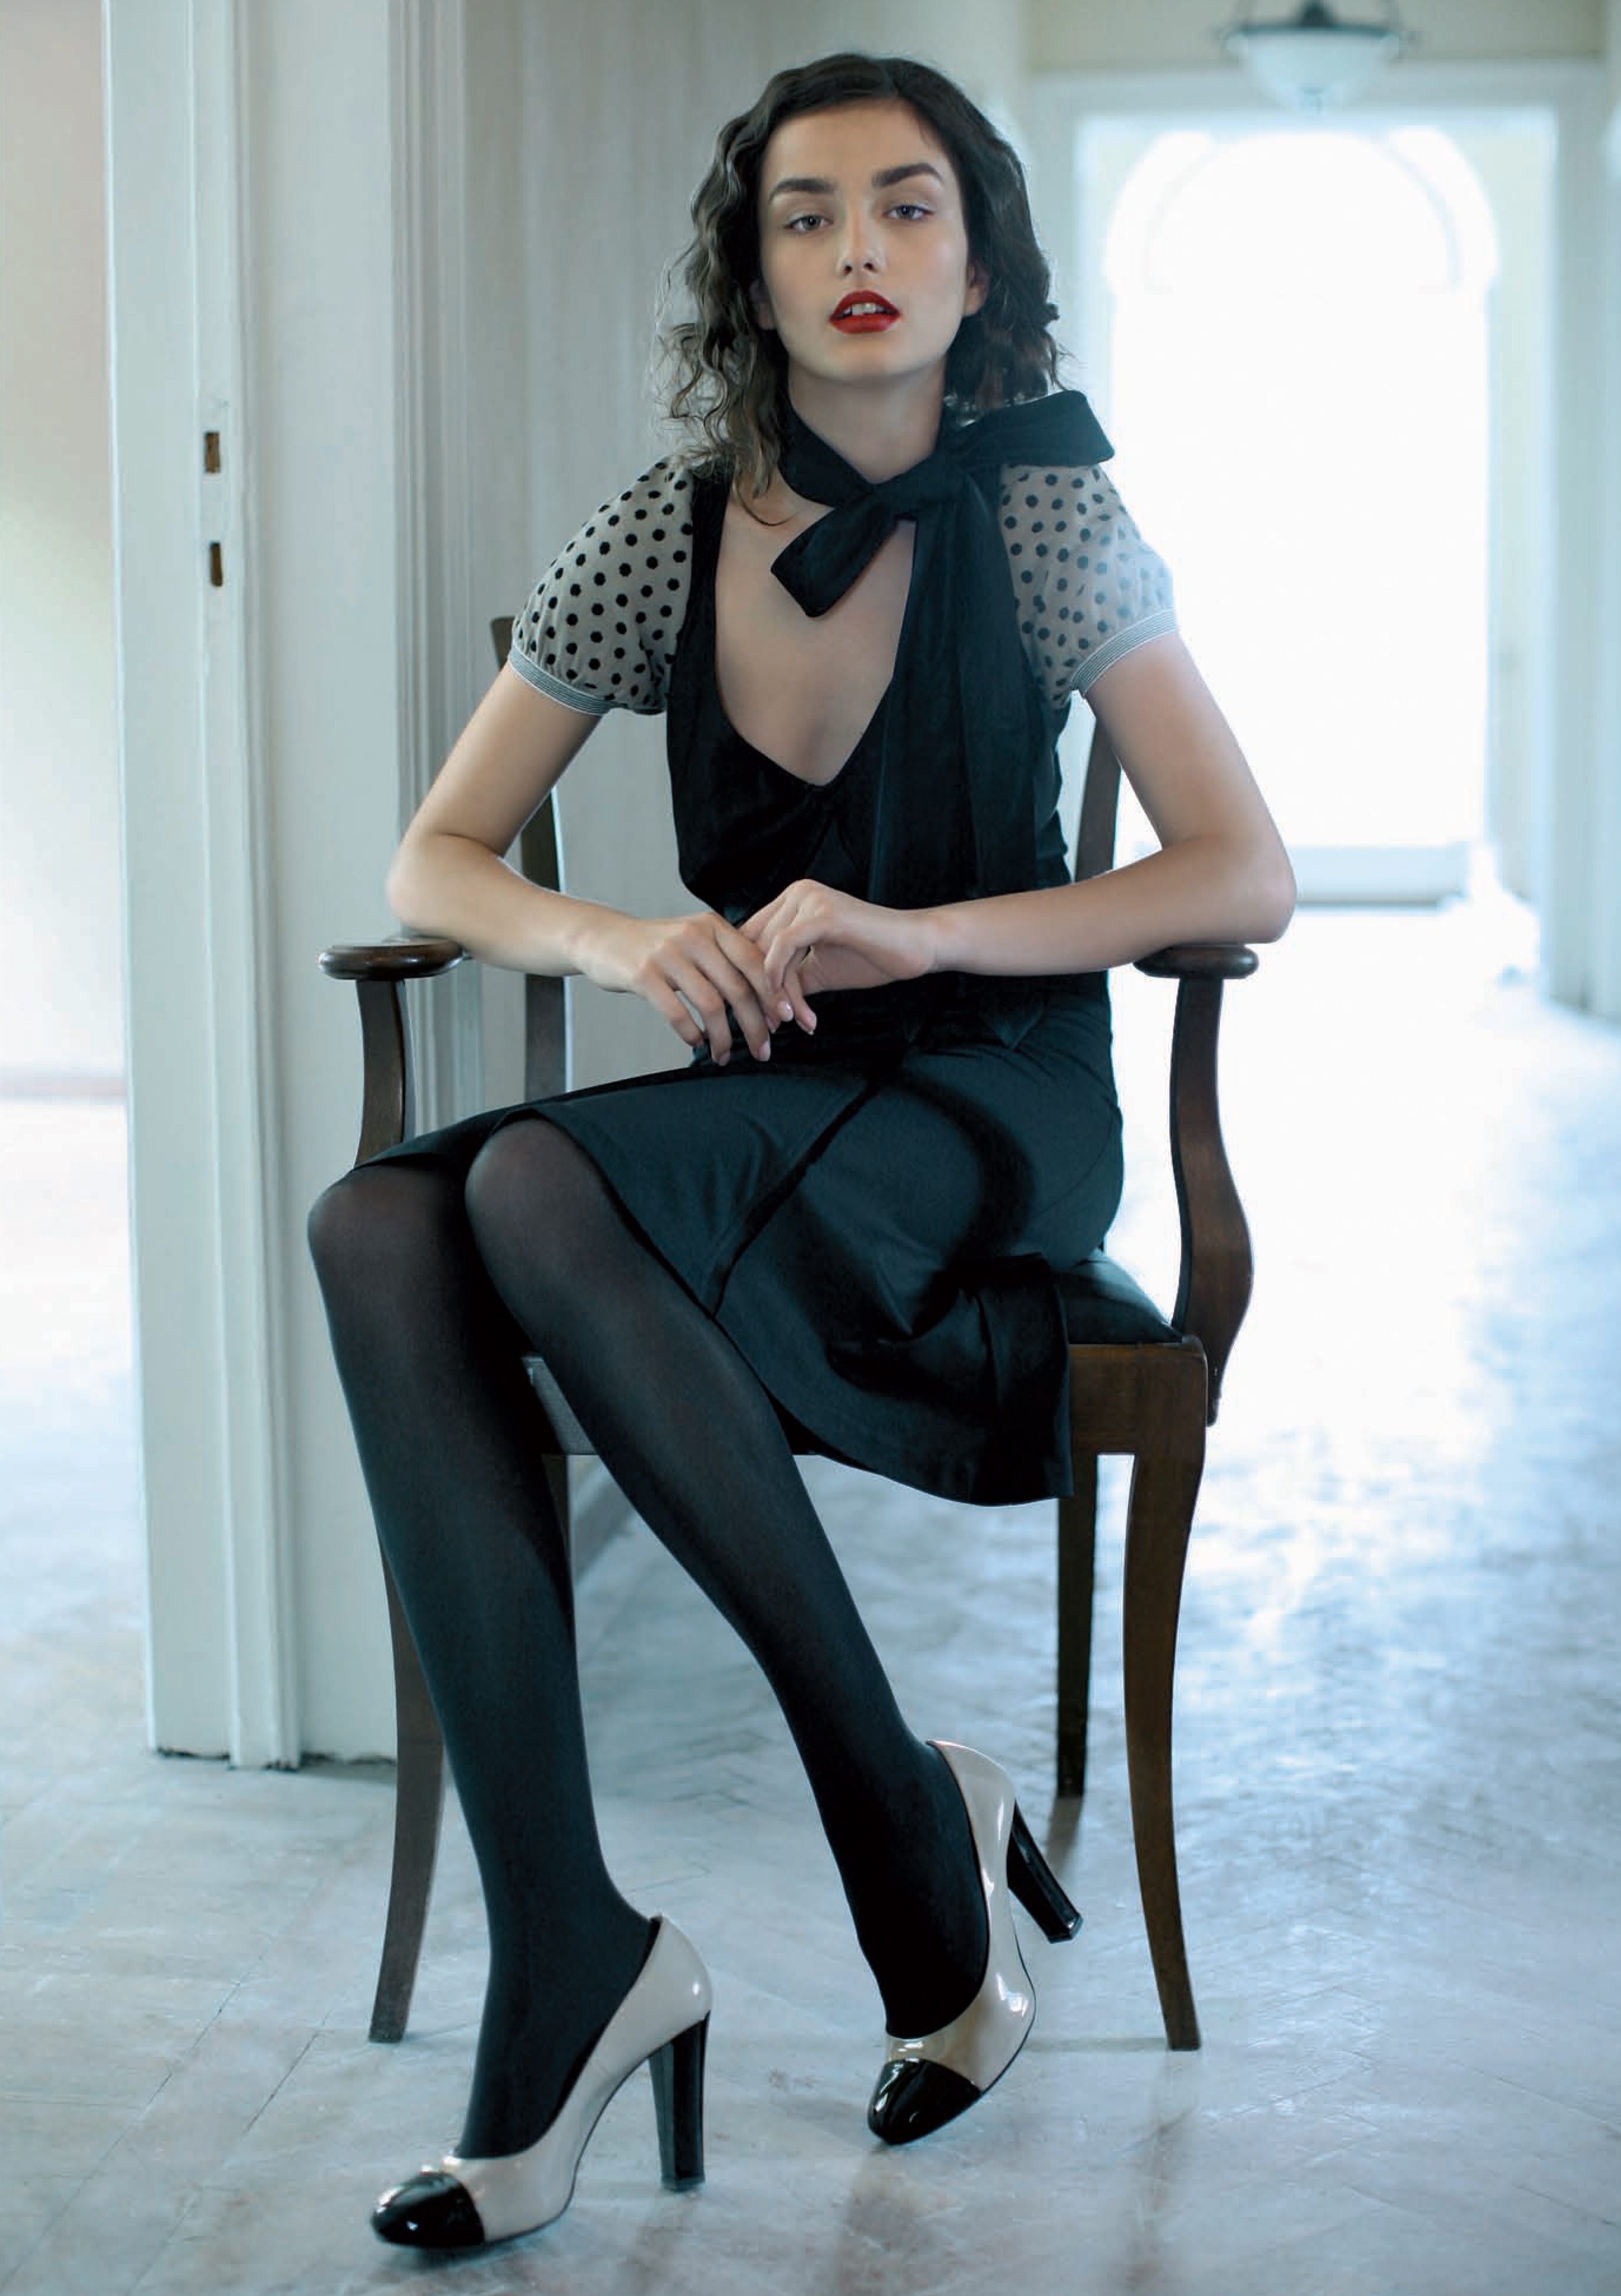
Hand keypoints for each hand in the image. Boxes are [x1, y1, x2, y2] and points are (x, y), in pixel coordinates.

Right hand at [568, 909, 790, 1063]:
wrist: (605, 938)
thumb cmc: (657, 948)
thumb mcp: (695, 941)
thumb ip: (727, 961)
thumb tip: (768, 1002)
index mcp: (713, 927)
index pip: (755, 962)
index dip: (774, 994)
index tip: (784, 1022)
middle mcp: (694, 936)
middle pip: (738, 988)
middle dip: (755, 1025)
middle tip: (763, 1050)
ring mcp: (667, 954)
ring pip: (710, 1005)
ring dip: (723, 1037)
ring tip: (724, 1056)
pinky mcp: (643, 974)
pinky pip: (677, 1013)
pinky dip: (692, 1034)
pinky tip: (696, 1043)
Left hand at [740, 881, 937, 1031]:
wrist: (916, 948)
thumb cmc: (871, 957)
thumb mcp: (818, 970)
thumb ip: (786, 977)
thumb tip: (755, 1003)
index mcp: (793, 900)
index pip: (751, 937)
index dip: (748, 976)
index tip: (759, 1014)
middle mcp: (797, 893)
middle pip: (755, 946)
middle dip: (762, 991)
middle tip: (775, 1026)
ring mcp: (810, 899)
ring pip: (768, 952)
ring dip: (779, 995)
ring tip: (795, 1023)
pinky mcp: (823, 914)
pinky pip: (784, 948)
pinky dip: (783, 981)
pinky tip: (795, 1010)